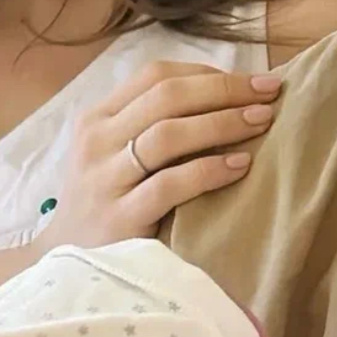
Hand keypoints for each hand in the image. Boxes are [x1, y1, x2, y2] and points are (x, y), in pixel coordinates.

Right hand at [33, 61, 280, 248]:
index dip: (208, 72)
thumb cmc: (106, 202)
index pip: (155, 75)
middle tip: (269, 92)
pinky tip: (241, 166)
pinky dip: (210, 170)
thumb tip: (230, 96)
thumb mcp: (116, 153)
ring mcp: (104, 179)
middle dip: (224, 90)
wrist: (67, 264)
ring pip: (167, 134)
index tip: (252, 79)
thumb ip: (154, 124)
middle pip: (166, 96)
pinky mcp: (119, 218)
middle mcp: (97, 141)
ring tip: (262, 121)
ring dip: (222, 122)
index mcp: (97, 117)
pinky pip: (170, 185)